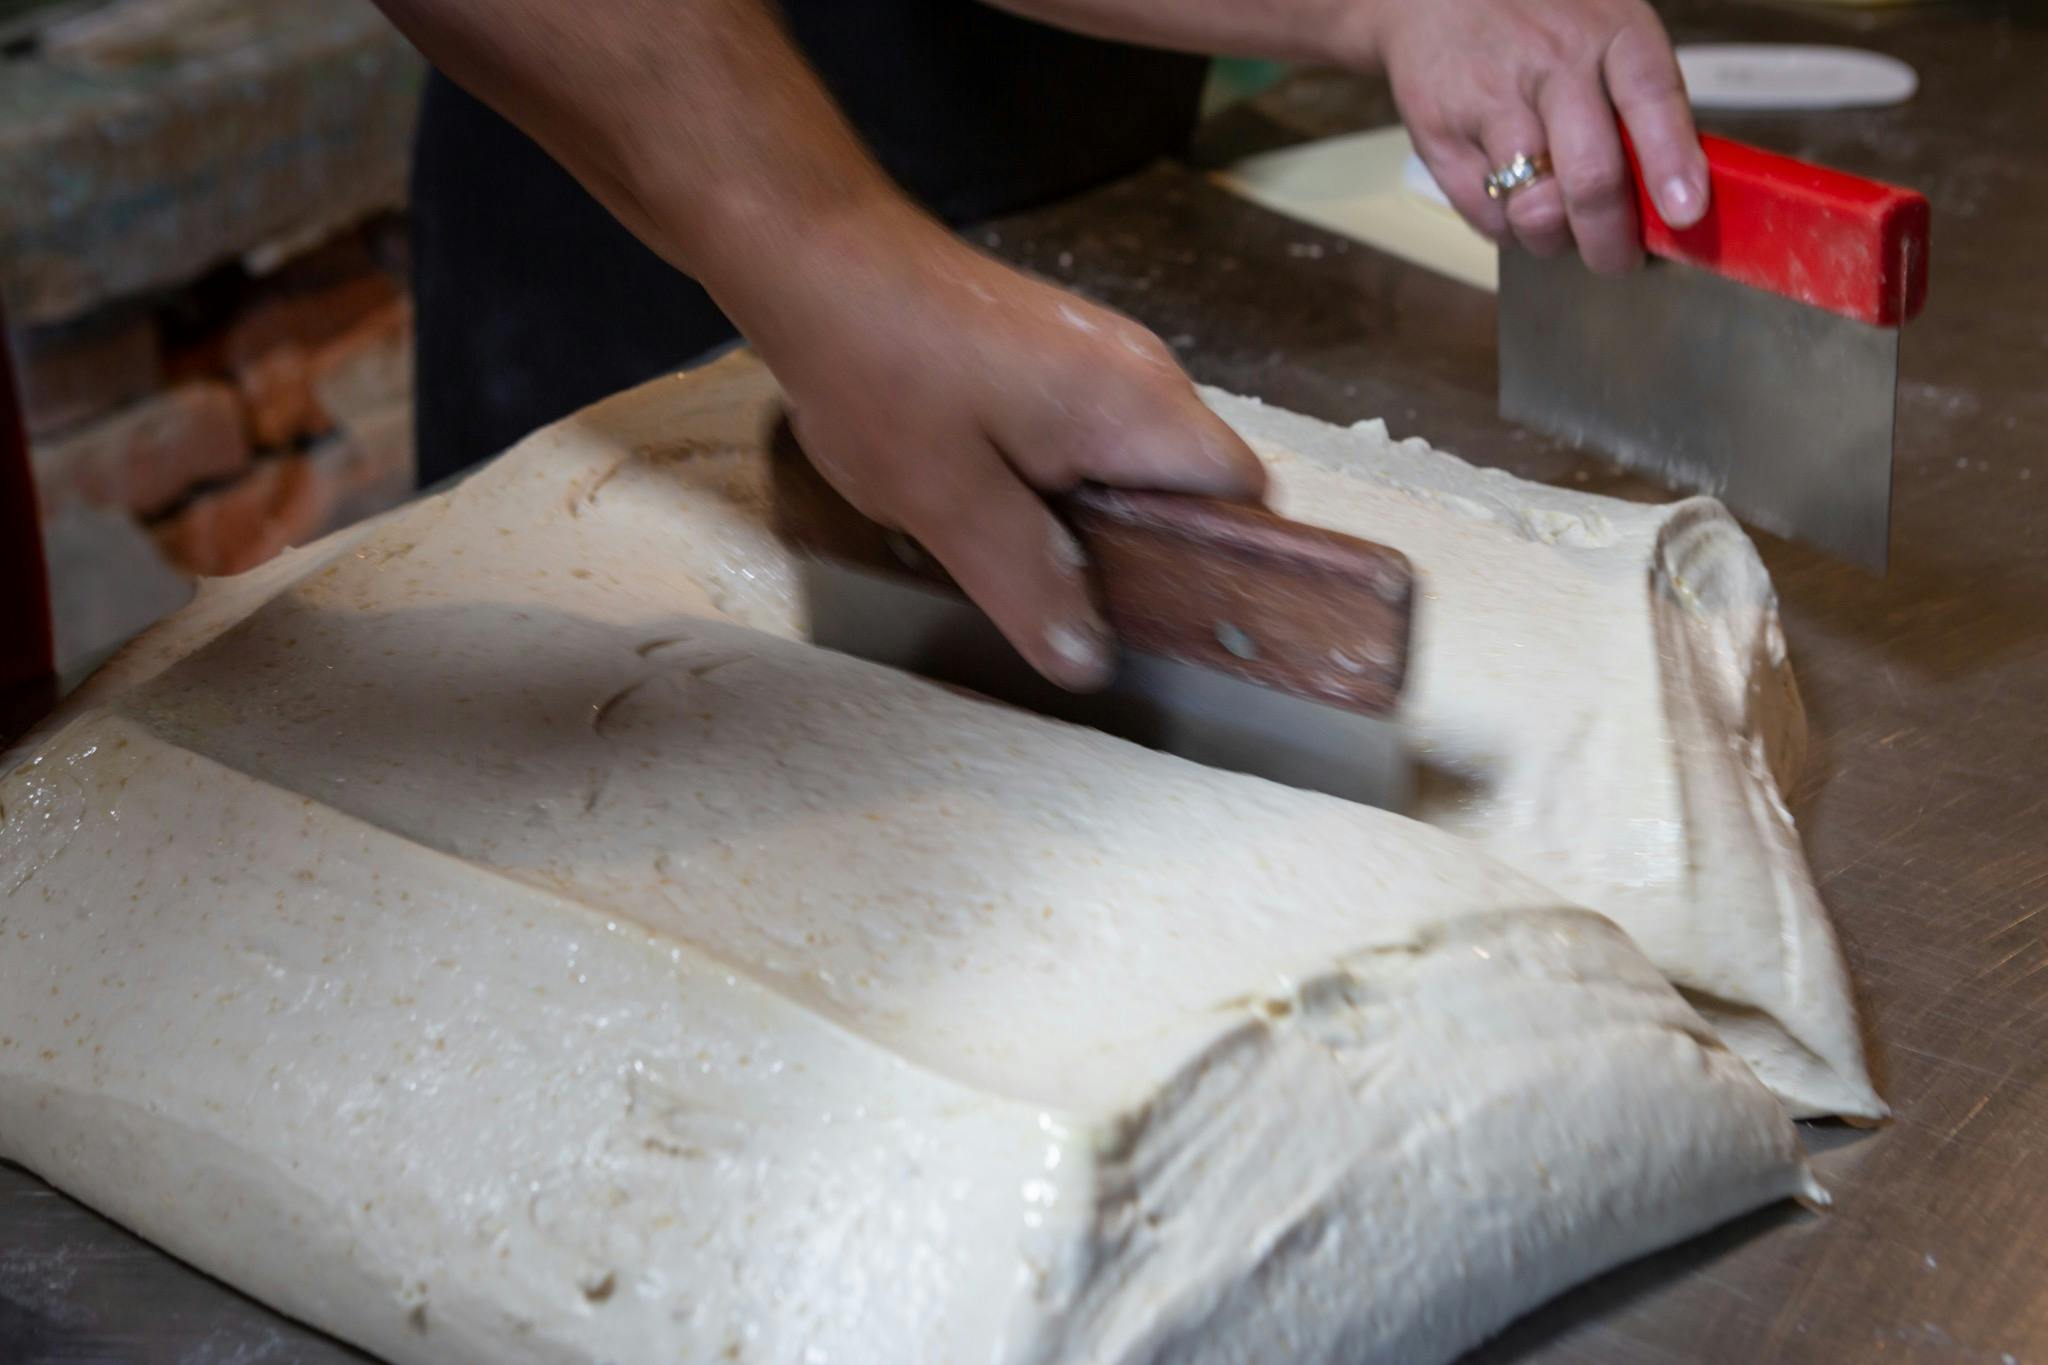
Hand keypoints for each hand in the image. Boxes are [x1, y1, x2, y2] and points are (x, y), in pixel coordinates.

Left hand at [719, 203, 1267, 689]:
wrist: (818, 256)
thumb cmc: (882, 371)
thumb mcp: (951, 506)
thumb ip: (1030, 586)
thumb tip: (1091, 661)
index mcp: (1142, 408)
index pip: (1244, 499)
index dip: (1218, 567)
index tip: (1162, 619)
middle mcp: (1143, 372)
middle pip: (1191, 485)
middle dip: (1142, 550)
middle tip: (1074, 603)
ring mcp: (1099, 355)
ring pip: (1134, 462)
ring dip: (1091, 517)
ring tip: (1020, 556)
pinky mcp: (1055, 351)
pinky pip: (1089, 434)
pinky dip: (1058, 478)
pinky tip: (991, 500)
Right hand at [1373, 0, 1706, 271]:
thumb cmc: (1541, 24)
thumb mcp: (1604, 34)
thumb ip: (1639, 105)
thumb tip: (1673, 197)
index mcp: (1609, 34)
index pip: (1651, 98)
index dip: (1671, 162)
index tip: (1684, 213)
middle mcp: (1552, 64)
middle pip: (1591, 177)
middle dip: (1610, 241)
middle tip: (1618, 259)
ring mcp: (1491, 101)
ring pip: (1535, 211)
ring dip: (1555, 240)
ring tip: (1560, 227)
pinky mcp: (1440, 135)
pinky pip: (1487, 218)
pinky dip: (1509, 229)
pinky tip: (1514, 201)